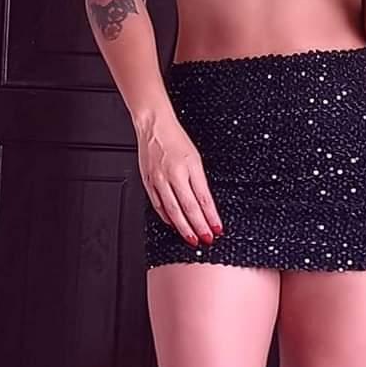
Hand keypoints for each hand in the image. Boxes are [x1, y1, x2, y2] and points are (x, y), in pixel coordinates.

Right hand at [136, 112, 223, 246]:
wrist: (153, 127)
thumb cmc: (176, 140)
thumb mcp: (195, 159)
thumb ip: (200, 182)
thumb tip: (206, 205)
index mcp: (189, 168)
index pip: (203, 199)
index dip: (211, 217)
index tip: (217, 229)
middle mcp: (173, 175)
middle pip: (189, 208)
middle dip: (199, 227)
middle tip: (207, 239)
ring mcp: (159, 180)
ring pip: (173, 210)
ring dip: (184, 227)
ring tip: (192, 239)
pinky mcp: (148, 182)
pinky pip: (158, 205)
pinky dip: (166, 217)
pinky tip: (173, 224)